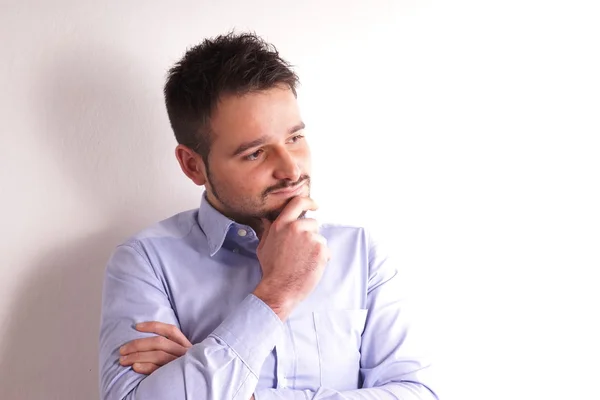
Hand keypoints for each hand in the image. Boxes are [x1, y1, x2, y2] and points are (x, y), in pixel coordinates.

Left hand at [119, 322, 191, 374]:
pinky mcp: (174, 376)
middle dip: (138, 344)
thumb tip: (144, 338)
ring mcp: (180, 364)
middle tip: (122, 350)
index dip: (153, 326)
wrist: (197, 385)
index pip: (171, 330)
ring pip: (158, 355)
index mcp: (185, 345)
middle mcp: (184, 352)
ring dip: (137, 356)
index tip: (137, 326)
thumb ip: (170, 347)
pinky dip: (146, 367)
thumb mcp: (180, 355)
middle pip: (159, 343)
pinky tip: (135, 367)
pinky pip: (159, 370)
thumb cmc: (182, 369)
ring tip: (123, 360)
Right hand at [253, 196, 329, 319]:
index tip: (314, 205)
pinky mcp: (320, 249)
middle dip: (311, 235)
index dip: (309, 202)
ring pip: (320, 238)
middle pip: (313, 223)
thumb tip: (266, 219)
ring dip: (316, 248)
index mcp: (282, 225)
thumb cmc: (271, 269)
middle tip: (302, 251)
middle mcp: (296, 228)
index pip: (297, 203)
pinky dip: (322, 258)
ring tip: (304, 261)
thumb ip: (268, 230)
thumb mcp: (264, 246)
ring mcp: (310, 238)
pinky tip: (311, 266)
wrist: (280, 288)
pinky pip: (326, 250)